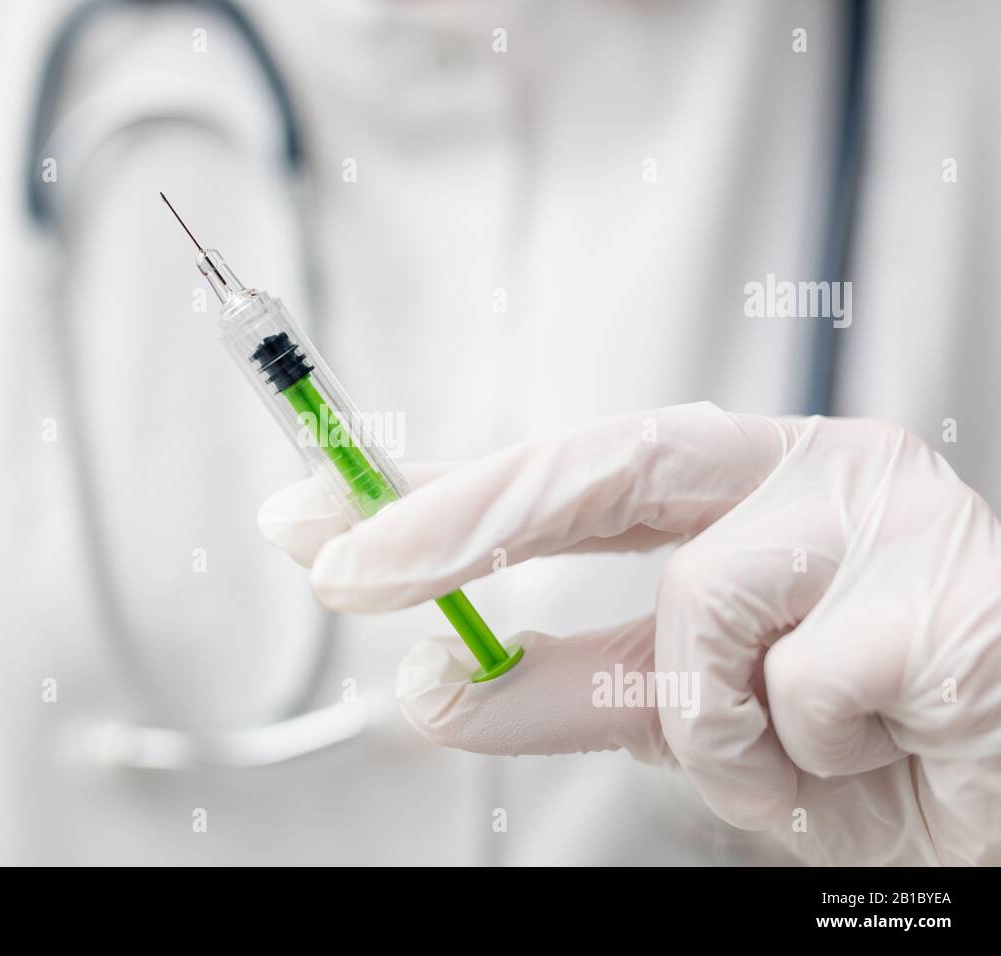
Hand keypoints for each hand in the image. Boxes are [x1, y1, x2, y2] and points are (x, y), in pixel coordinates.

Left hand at [257, 402, 1000, 864]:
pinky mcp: (948, 586)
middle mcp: (798, 468)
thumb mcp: (686, 719)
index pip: (561, 471)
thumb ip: (567, 689)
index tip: (315, 519)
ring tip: (795, 759)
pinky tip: (880, 751)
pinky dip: (797, 759)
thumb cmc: (859, 742)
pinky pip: (797, 691)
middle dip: (462, 517)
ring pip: (699, 611)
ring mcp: (880, 510)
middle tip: (348, 568)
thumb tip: (435, 685)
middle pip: (602, 459)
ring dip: (709, 724)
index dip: (436, 492)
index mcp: (734, 488)